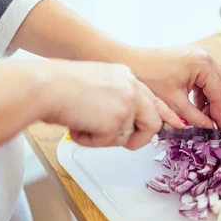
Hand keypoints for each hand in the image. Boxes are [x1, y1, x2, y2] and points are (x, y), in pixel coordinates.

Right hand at [37, 61, 183, 149]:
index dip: (162, 115)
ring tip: (84, 125)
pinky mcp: (118, 119)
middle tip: (126, 145)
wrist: (45, 86)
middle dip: (140, 139)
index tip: (175, 124)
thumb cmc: (58, 86)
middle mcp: (130, 87)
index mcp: (124, 76)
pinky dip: (90, 140)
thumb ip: (112, 101)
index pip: (151, 99)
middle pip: (152, 121)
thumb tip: (119, 125)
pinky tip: (77, 126)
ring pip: (127, 135)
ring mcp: (127, 103)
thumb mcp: (94, 86)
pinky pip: (109, 142)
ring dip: (104, 138)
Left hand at [126, 46, 220, 128]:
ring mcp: (198, 55)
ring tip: (205, 116)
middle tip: (218, 121)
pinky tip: (196, 106)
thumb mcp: (174, 103)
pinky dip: (205, 92)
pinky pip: (206, 77)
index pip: (219, 93)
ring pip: (218, 80)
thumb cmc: (147, 76)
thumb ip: (195, 117)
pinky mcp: (191, 58)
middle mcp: (204, 56)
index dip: (220, 113)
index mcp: (202, 64)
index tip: (220, 127)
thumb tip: (209, 127)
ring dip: (214, 98)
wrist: (130, 62)